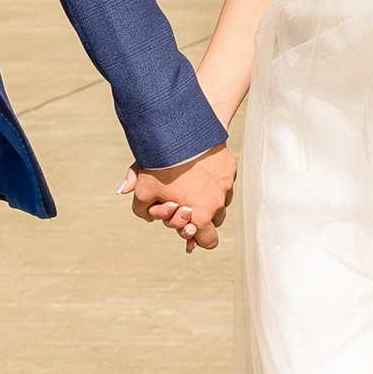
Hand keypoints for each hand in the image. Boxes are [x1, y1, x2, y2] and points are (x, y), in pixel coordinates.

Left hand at [123, 141, 237, 251]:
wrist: (179, 133)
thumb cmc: (161, 165)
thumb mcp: (143, 191)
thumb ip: (143, 210)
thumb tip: (148, 217)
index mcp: (201, 216)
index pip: (208, 241)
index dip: (198, 239)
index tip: (189, 231)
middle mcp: (218, 203)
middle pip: (215, 222)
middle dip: (203, 219)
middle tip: (188, 208)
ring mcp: (226, 185)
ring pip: (222, 200)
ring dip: (210, 199)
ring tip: (194, 187)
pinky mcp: (230, 168)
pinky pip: (225, 181)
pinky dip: (215, 180)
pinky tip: (201, 170)